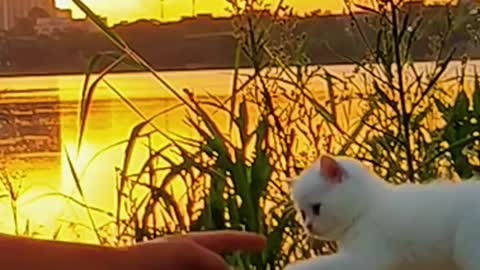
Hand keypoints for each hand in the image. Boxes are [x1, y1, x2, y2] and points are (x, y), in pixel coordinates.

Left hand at [125, 230, 265, 269]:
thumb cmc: (146, 257)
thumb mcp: (187, 250)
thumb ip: (212, 260)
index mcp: (189, 245)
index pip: (226, 239)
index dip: (246, 240)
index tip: (263, 242)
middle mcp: (185, 259)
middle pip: (218, 263)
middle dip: (231, 267)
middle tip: (250, 265)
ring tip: (230, 269)